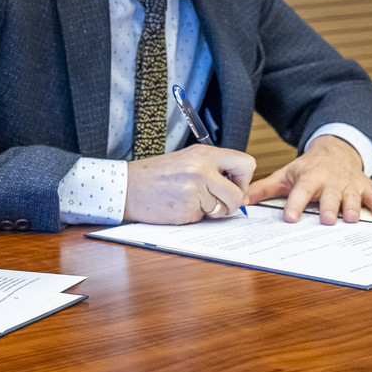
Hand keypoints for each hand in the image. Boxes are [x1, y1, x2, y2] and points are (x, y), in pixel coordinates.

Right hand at [125, 145, 256, 224]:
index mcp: (204, 153)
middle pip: (239, 193)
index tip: (232, 186)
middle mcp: (202, 168)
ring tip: (189, 202)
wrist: (126, 187)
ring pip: (222, 208)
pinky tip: (177, 206)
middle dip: (232, 203)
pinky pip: (203, 217)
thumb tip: (237, 186)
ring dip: (210, 211)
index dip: (243, 180)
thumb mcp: (186, 161)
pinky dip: (193, 216)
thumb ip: (211, 169)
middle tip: (219, 203)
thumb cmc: (153, 176)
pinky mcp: (187, 207)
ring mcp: (195, 188)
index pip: (245, 163)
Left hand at [244, 135, 371, 224]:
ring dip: (353, 207)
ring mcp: (348, 184)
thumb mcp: (285, 174)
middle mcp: (329, 181)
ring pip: (352, 196)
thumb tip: (241, 201)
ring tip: (352, 219)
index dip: (295, 204)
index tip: (290, 218)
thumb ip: (264, 189)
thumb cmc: (308, 168)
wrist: (334, 150)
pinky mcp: (364, 186)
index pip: (300, 192)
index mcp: (308, 178)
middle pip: (329, 195)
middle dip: (328, 207)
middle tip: (327, 220)